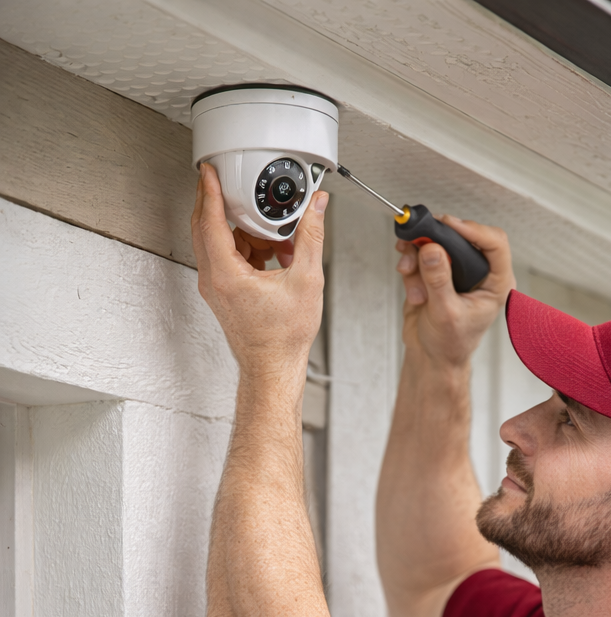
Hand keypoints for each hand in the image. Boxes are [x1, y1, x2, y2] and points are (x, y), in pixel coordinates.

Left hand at [191, 162, 326, 384]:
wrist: (274, 366)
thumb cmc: (284, 337)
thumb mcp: (307, 280)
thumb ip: (312, 237)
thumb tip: (317, 209)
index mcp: (226, 274)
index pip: (210, 221)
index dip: (210, 191)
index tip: (210, 171)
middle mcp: (213, 278)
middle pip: (207, 227)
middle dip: (221, 202)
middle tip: (231, 182)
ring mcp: (215, 286)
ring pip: (221, 242)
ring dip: (245, 231)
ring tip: (276, 233)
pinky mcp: (223, 291)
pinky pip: (229, 257)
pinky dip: (249, 248)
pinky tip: (276, 253)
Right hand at [396, 215, 513, 369]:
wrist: (430, 356)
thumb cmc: (450, 343)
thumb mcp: (445, 313)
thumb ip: (439, 280)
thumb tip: (433, 250)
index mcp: (496, 282)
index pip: (495, 243)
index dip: (474, 230)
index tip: (449, 226)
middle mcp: (478, 272)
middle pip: (462, 236)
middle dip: (436, 240)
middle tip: (418, 242)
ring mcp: (455, 270)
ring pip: (436, 242)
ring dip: (417, 257)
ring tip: (411, 277)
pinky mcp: (434, 270)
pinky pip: (419, 253)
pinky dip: (410, 265)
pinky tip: (410, 285)